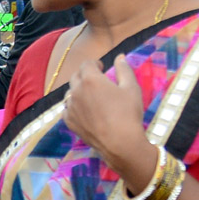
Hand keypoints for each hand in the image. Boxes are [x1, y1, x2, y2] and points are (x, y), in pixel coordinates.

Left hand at [63, 54, 149, 172]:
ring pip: (69, 93)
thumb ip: (124, 69)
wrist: (119, 142)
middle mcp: (76, 91)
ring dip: (78, 90)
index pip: (86, 64)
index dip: (94, 64)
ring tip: (90, 96)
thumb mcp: (131, 88)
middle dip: (85, 75)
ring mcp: (70, 107)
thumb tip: (120, 57)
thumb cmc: (128, 113)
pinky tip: (85, 110)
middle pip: (75, 76)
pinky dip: (74, 106)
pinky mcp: (68, 121)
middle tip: (96, 80)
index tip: (101, 68)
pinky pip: (67, 109)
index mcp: (90, 80)